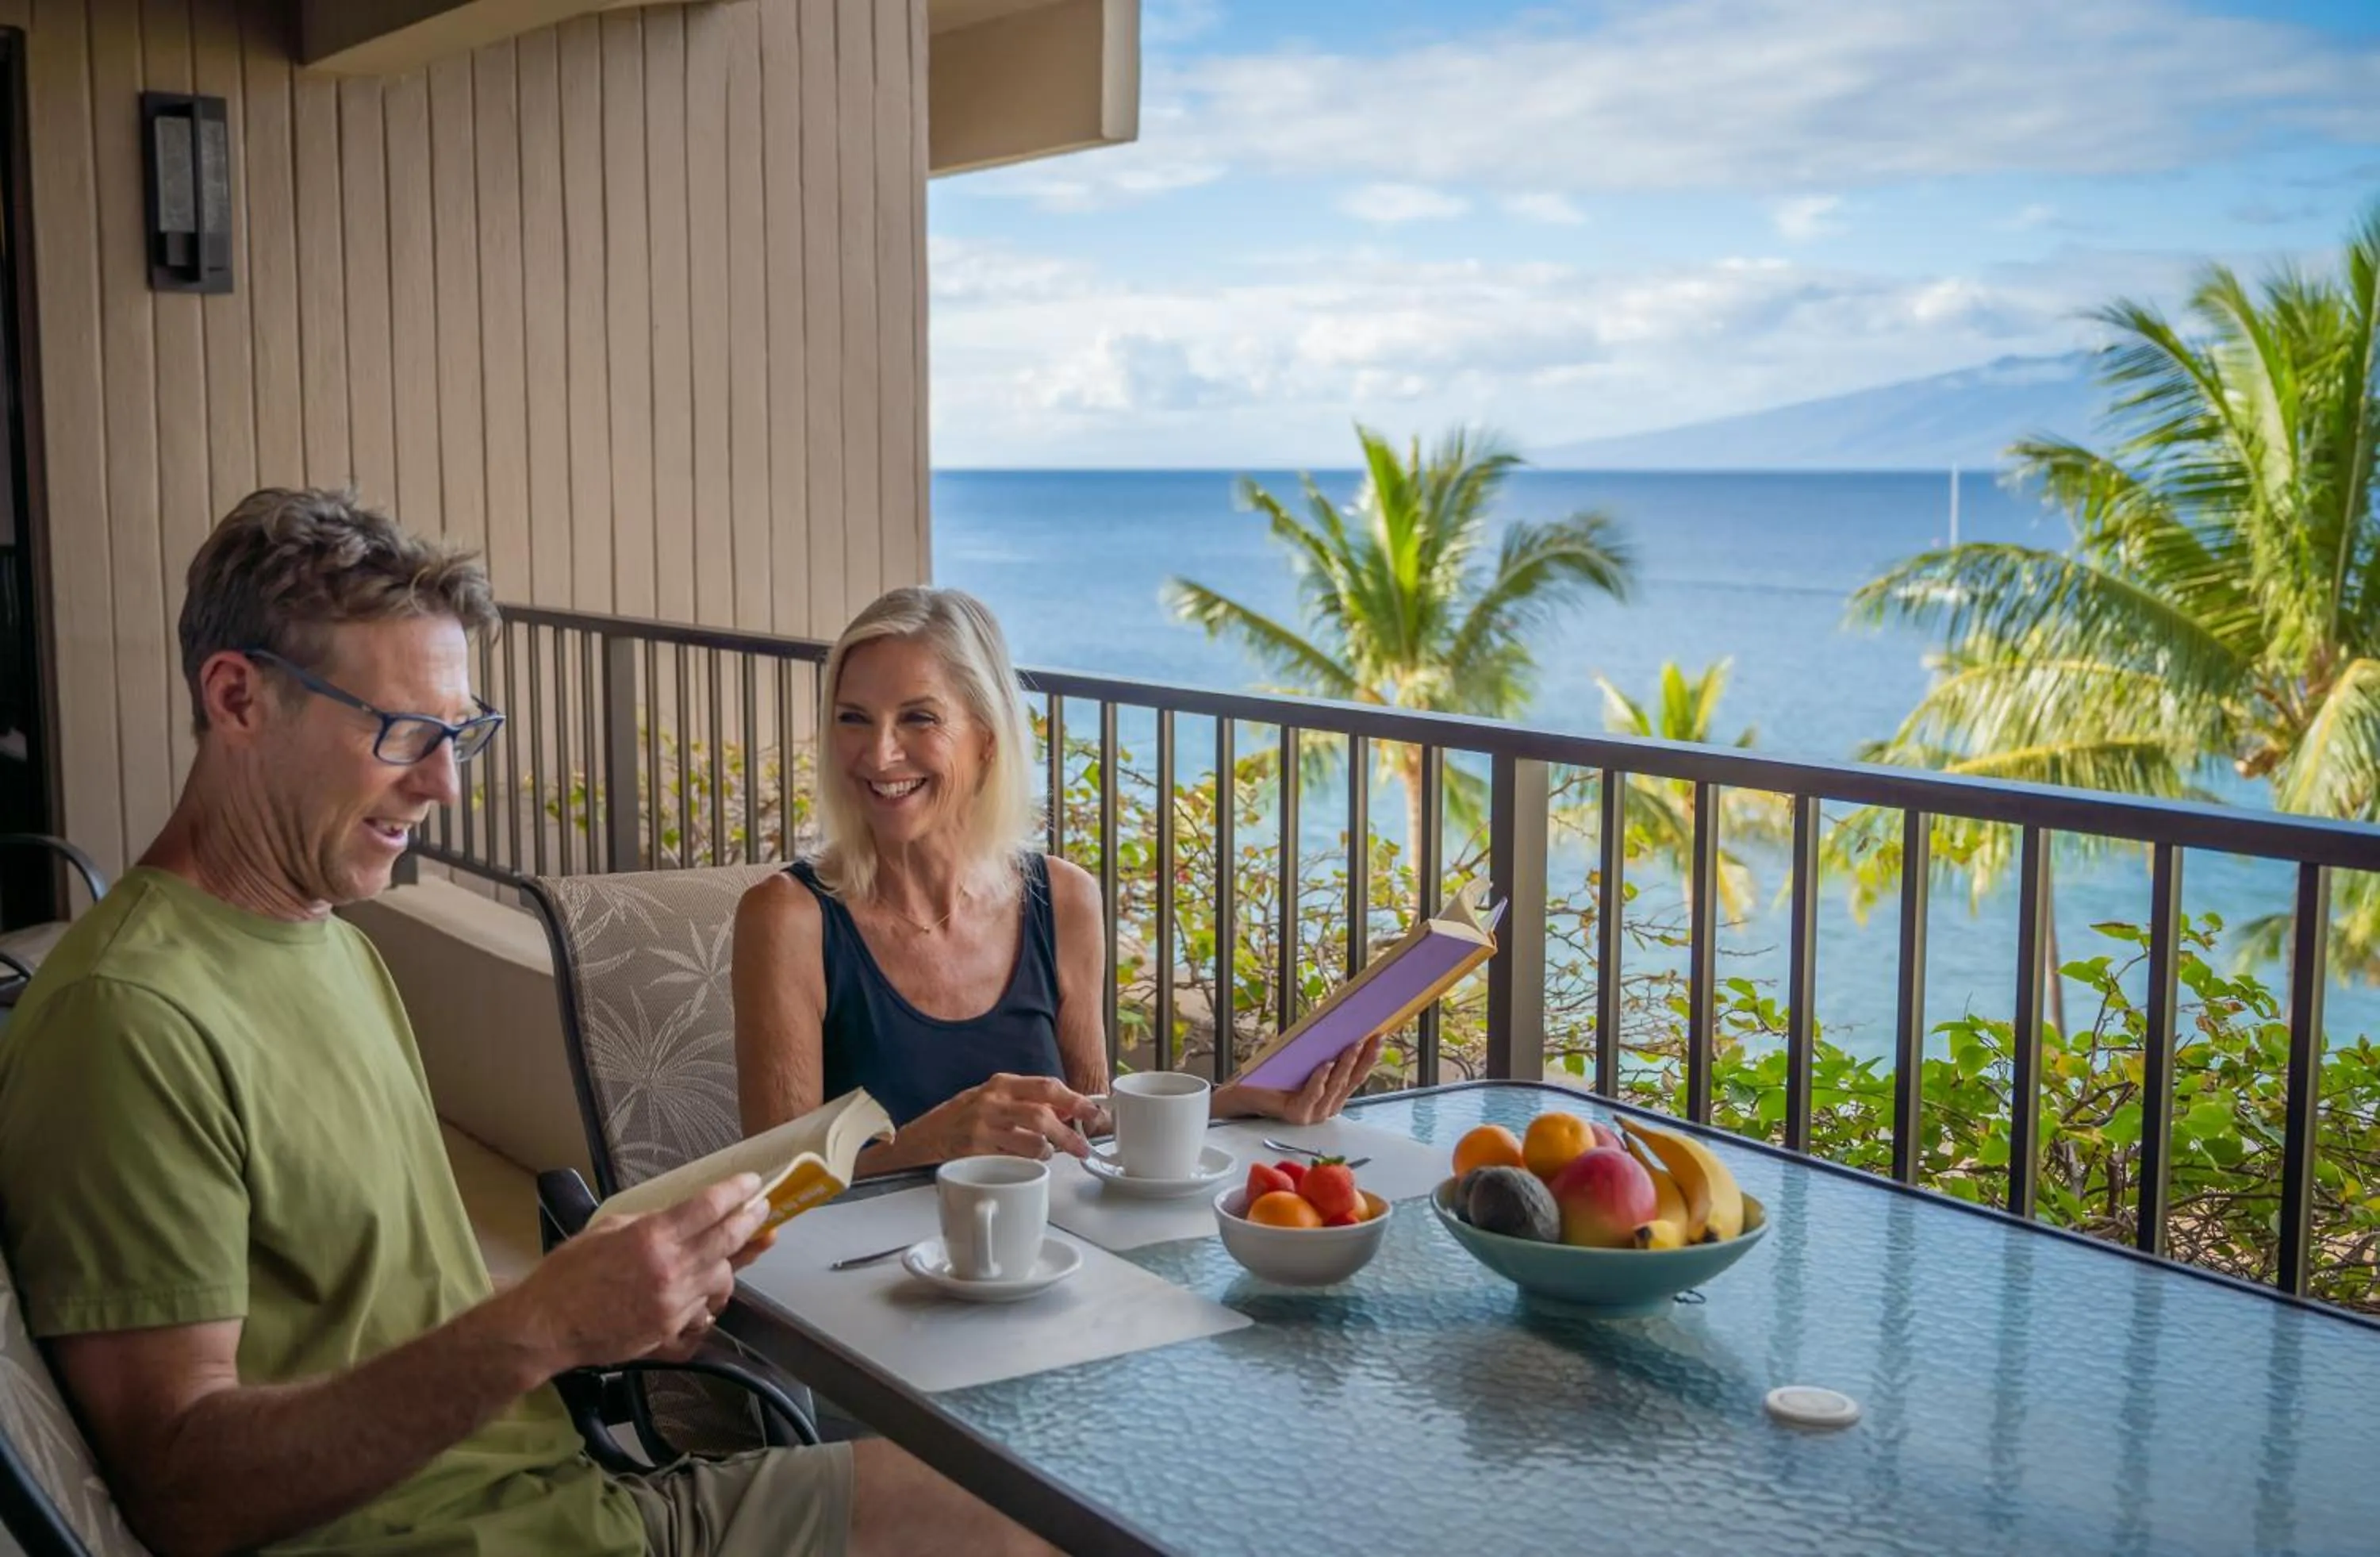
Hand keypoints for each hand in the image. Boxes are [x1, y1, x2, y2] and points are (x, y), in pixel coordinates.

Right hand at [508, 1173, 771, 1373]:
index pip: (709, 1206)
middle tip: (762, 1207)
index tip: (751, 1182)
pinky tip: (704, 1291)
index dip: (736, 1191)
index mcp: (652, 1236)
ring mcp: (674, 1303)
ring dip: (729, 1262)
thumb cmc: (569, 1273)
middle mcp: (670, 1268)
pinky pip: (705, 1309)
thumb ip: (651, 1222)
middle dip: (751, 1219)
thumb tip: (682, 1217)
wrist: (548, 1326)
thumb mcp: (608, 1229)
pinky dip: (707, 1298)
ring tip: (731, 1253)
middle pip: (729, 1238)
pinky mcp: (671, 1331)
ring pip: (723, 1277)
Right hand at [920, 1073, 1097, 1162]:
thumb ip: (1030, 1102)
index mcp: (1002, 1084)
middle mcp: (993, 1103)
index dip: (1074, 1100)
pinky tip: (1024, 1164)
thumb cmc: (965, 1116)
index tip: (1093, 1112)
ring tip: (1047, 1154)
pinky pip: (1013, 1162)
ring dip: (1047, 1152)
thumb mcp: (997, 1098)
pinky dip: (1026, 1165)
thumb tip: (1069, 1113)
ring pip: (1031, 1142)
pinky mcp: (976, 1153)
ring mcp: (983, 1128)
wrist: (926, 1134)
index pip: (1047, 1087)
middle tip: (1081, 1146)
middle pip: (1042, 1116)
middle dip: (1068, 1134)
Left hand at [1215, 1034, 1382, 1125]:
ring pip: (1334, 1087)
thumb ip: (1323, 1053)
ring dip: (1345, 1064)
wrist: (1243, 1092)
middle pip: (1350, 1081)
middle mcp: (1325, 1108)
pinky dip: (1320, 1078)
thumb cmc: (1272, 1075)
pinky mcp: (1297, 1114)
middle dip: (1364, 1058)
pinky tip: (1326, 1064)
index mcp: (1331, 1097)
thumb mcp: (1304, 1061)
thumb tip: (1342, 1027)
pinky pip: (1312, 1094)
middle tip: (1374, 1037)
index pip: (1356, 1076)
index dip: (1369, 1057)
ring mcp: (1313, 1113)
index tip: (1379, 1036)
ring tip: (1353, 1045)